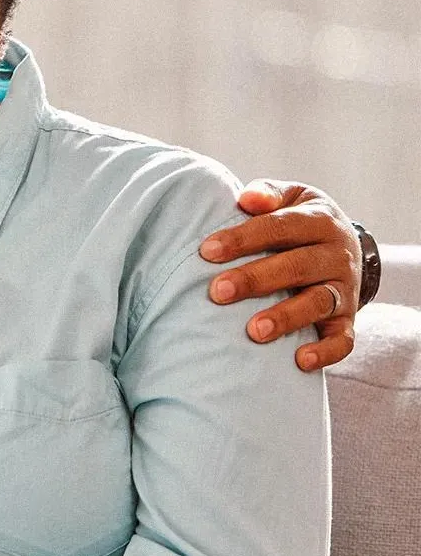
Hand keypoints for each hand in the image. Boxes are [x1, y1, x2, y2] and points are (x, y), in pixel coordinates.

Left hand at [200, 179, 359, 371]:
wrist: (346, 245)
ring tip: (253, 331)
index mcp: (319, 221)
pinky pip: (343, 339)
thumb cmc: (299, 221)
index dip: (243, 238)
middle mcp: (335, 255)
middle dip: (256, 280)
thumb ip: (269, 195)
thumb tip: (247, 198)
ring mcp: (344, 288)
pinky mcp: (348, 318)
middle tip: (217, 291)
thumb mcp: (291, 198)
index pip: (280, 227)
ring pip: (318, 303)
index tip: (206, 251)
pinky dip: (326, 351)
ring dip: (286, 317)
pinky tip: (300, 360)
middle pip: (296, 267)